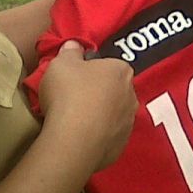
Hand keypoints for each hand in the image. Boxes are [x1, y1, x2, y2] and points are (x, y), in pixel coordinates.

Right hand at [39, 41, 136, 171]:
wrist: (73, 141)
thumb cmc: (68, 94)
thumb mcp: (61, 63)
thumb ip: (69, 52)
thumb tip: (74, 46)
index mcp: (121, 71)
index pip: (109, 65)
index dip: (90, 70)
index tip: (74, 78)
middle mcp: (132, 95)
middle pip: (113, 90)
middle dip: (97, 93)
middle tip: (73, 99)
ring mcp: (129, 123)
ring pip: (113, 115)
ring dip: (98, 116)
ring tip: (74, 122)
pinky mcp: (121, 147)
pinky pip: (108, 137)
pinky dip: (97, 137)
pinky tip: (79, 138)